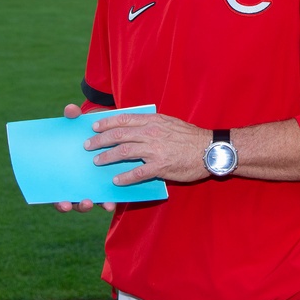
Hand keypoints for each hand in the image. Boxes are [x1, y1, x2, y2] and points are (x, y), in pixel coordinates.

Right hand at [54, 103, 115, 212]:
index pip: (57, 192)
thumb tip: (71, 109)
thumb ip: (73, 118)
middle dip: (76, 204)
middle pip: (73, 201)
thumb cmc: (86, 131)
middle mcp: (77, 182)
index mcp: (65, 172)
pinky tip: (110, 204)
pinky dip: (107, 201)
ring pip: (89, 201)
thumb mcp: (80, 124)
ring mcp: (91, 185)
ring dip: (91, 204)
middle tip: (78, 203)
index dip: (57, 200)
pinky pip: (105, 197)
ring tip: (94, 203)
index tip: (63, 201)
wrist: (106, 131)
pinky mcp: (106, 185)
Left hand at [85, 111, 210, 185]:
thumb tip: (135, 127)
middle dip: (100, 140)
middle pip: (119, 135)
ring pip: (123, 152)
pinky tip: (115, 181)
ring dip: (107, 157)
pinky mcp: (160, 167)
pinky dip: (124, 177)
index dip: (106, 122)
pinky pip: (137, 173)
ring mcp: (155, 150)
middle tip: (88, 146)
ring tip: (97, 161)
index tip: (93, 125)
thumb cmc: (191, 137)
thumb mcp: (171, 123)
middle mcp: (152, 133)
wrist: (211, 150)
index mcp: (154, 121)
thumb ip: (153, 124)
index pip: (124, 119)